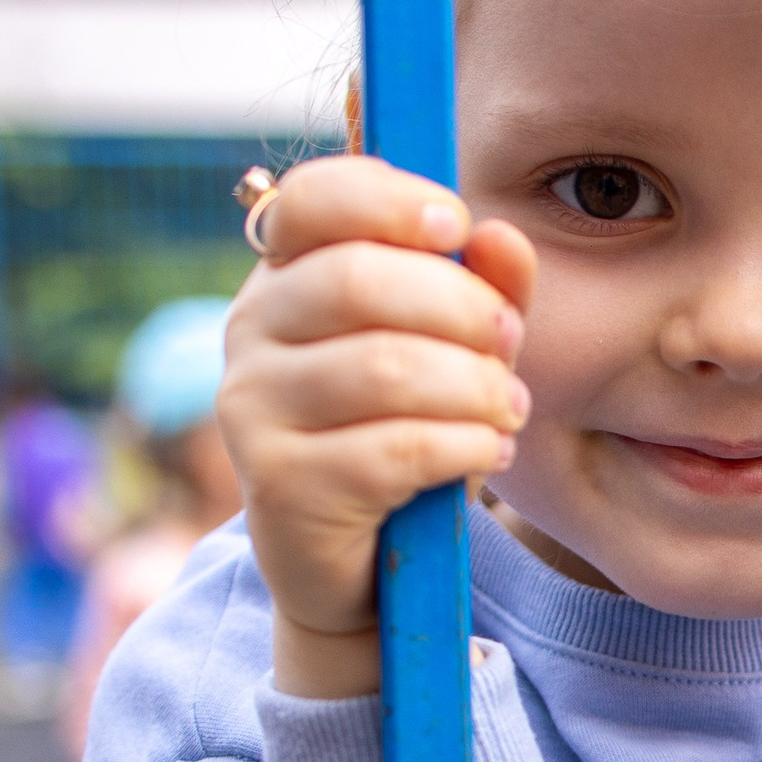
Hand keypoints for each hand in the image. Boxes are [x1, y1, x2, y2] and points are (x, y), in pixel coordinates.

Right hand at [219, 155, 536, 697]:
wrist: (358, 562)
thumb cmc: (405, 431)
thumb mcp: (455, 352)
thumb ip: (482, 290)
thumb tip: (501, 236)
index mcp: (287, 275)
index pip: (311, 199)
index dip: (387, 198)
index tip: (455, 223)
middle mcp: (251, 331)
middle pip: (358, 282)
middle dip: (461, 308)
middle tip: (508, 342)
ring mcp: (252, 408)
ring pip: (384, 368)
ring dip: (473, 386)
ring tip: (509, 410)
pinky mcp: (278, 484)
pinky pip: (394, 450)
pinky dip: (463, 445)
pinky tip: (487, 450)